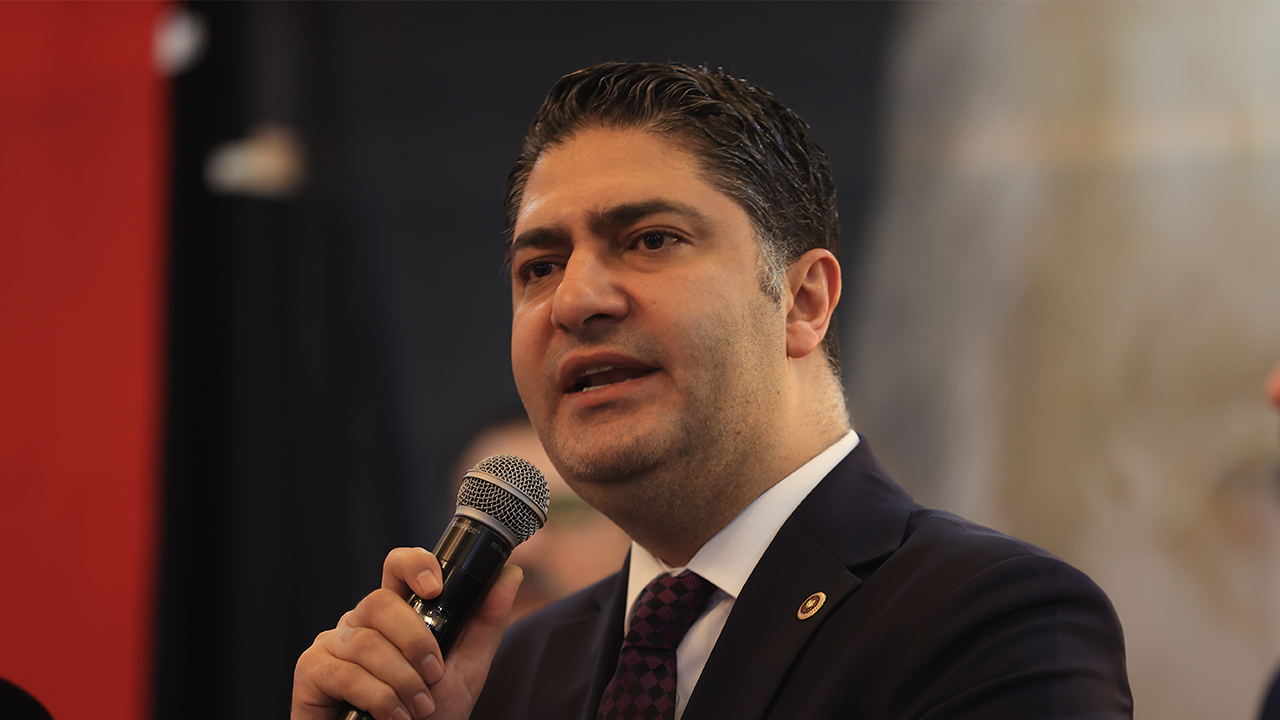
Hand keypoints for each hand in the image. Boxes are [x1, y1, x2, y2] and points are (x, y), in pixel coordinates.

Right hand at [292, 547, 522, 719]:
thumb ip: (485, 623)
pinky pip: (344, 672)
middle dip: (416, 642)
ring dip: (401, 680)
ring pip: (366, 641)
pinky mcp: (311, 672)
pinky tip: (393, 717)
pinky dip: (378, 697)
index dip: (414, 565)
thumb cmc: (427, 716)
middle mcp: (361, 622)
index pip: (397, 566)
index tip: (436, 588)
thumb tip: (509, 574)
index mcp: (395, 614)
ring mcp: (333, 644)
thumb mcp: (466, 669)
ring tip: (419, 708)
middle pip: (380, 602)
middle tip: (434, 676)